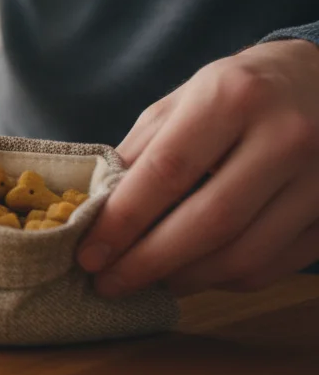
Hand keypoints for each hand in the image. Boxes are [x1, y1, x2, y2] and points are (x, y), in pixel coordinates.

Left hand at [79, 39, 318, 296]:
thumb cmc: (241, 91)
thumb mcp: (185, 99)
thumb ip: (142, 150)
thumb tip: (98, 211)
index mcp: (234, 97)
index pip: (167, 172)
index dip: (123, 221)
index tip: (88, 255)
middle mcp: (286, 136)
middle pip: (209, 222)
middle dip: (149, 263)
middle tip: (108, 283)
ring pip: (246, 255)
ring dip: (187, 279)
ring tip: (149, 282)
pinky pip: (276, 265)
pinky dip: (228, 279)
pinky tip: (197, 273)